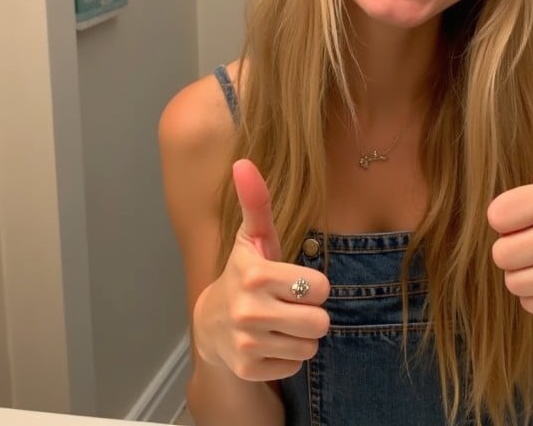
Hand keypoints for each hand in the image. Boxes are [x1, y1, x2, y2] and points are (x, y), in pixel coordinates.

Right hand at [193, 159, 329, 380]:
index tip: (294, 283)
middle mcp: (249, 311)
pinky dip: (287, 358)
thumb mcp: (254, 239)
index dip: (314, 286)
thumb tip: (243, 162)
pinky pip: (295, 366)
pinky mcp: (249, 369)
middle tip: (290, 306)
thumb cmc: (245, 274)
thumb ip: (256, 202)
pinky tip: (269, 344)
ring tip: (280, 323)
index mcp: (256, 275)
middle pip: (320, 322)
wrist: (212, 323)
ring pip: (310, 346)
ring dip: (301, 337)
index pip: (321, 287)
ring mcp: (247, 344)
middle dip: (312, 314)